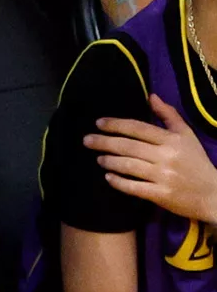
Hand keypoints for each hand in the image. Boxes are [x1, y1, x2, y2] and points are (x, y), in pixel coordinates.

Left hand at [85, 94, 216, 222]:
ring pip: (128, 166)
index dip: (116, 124)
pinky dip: (118, 182)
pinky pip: (133, 187)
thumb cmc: (196, 162)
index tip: (98, 123)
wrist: (212, 194)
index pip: (139, 128)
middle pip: (129, 146)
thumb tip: (151, 96)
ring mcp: (163, 176)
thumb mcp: (187, 135)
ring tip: (98, 158)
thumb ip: (168, 115)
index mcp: (173, 140)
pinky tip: (108, 177)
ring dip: (109, 161)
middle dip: (104, 142)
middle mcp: (167, 156)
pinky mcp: (161, 195)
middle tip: (87, 140)